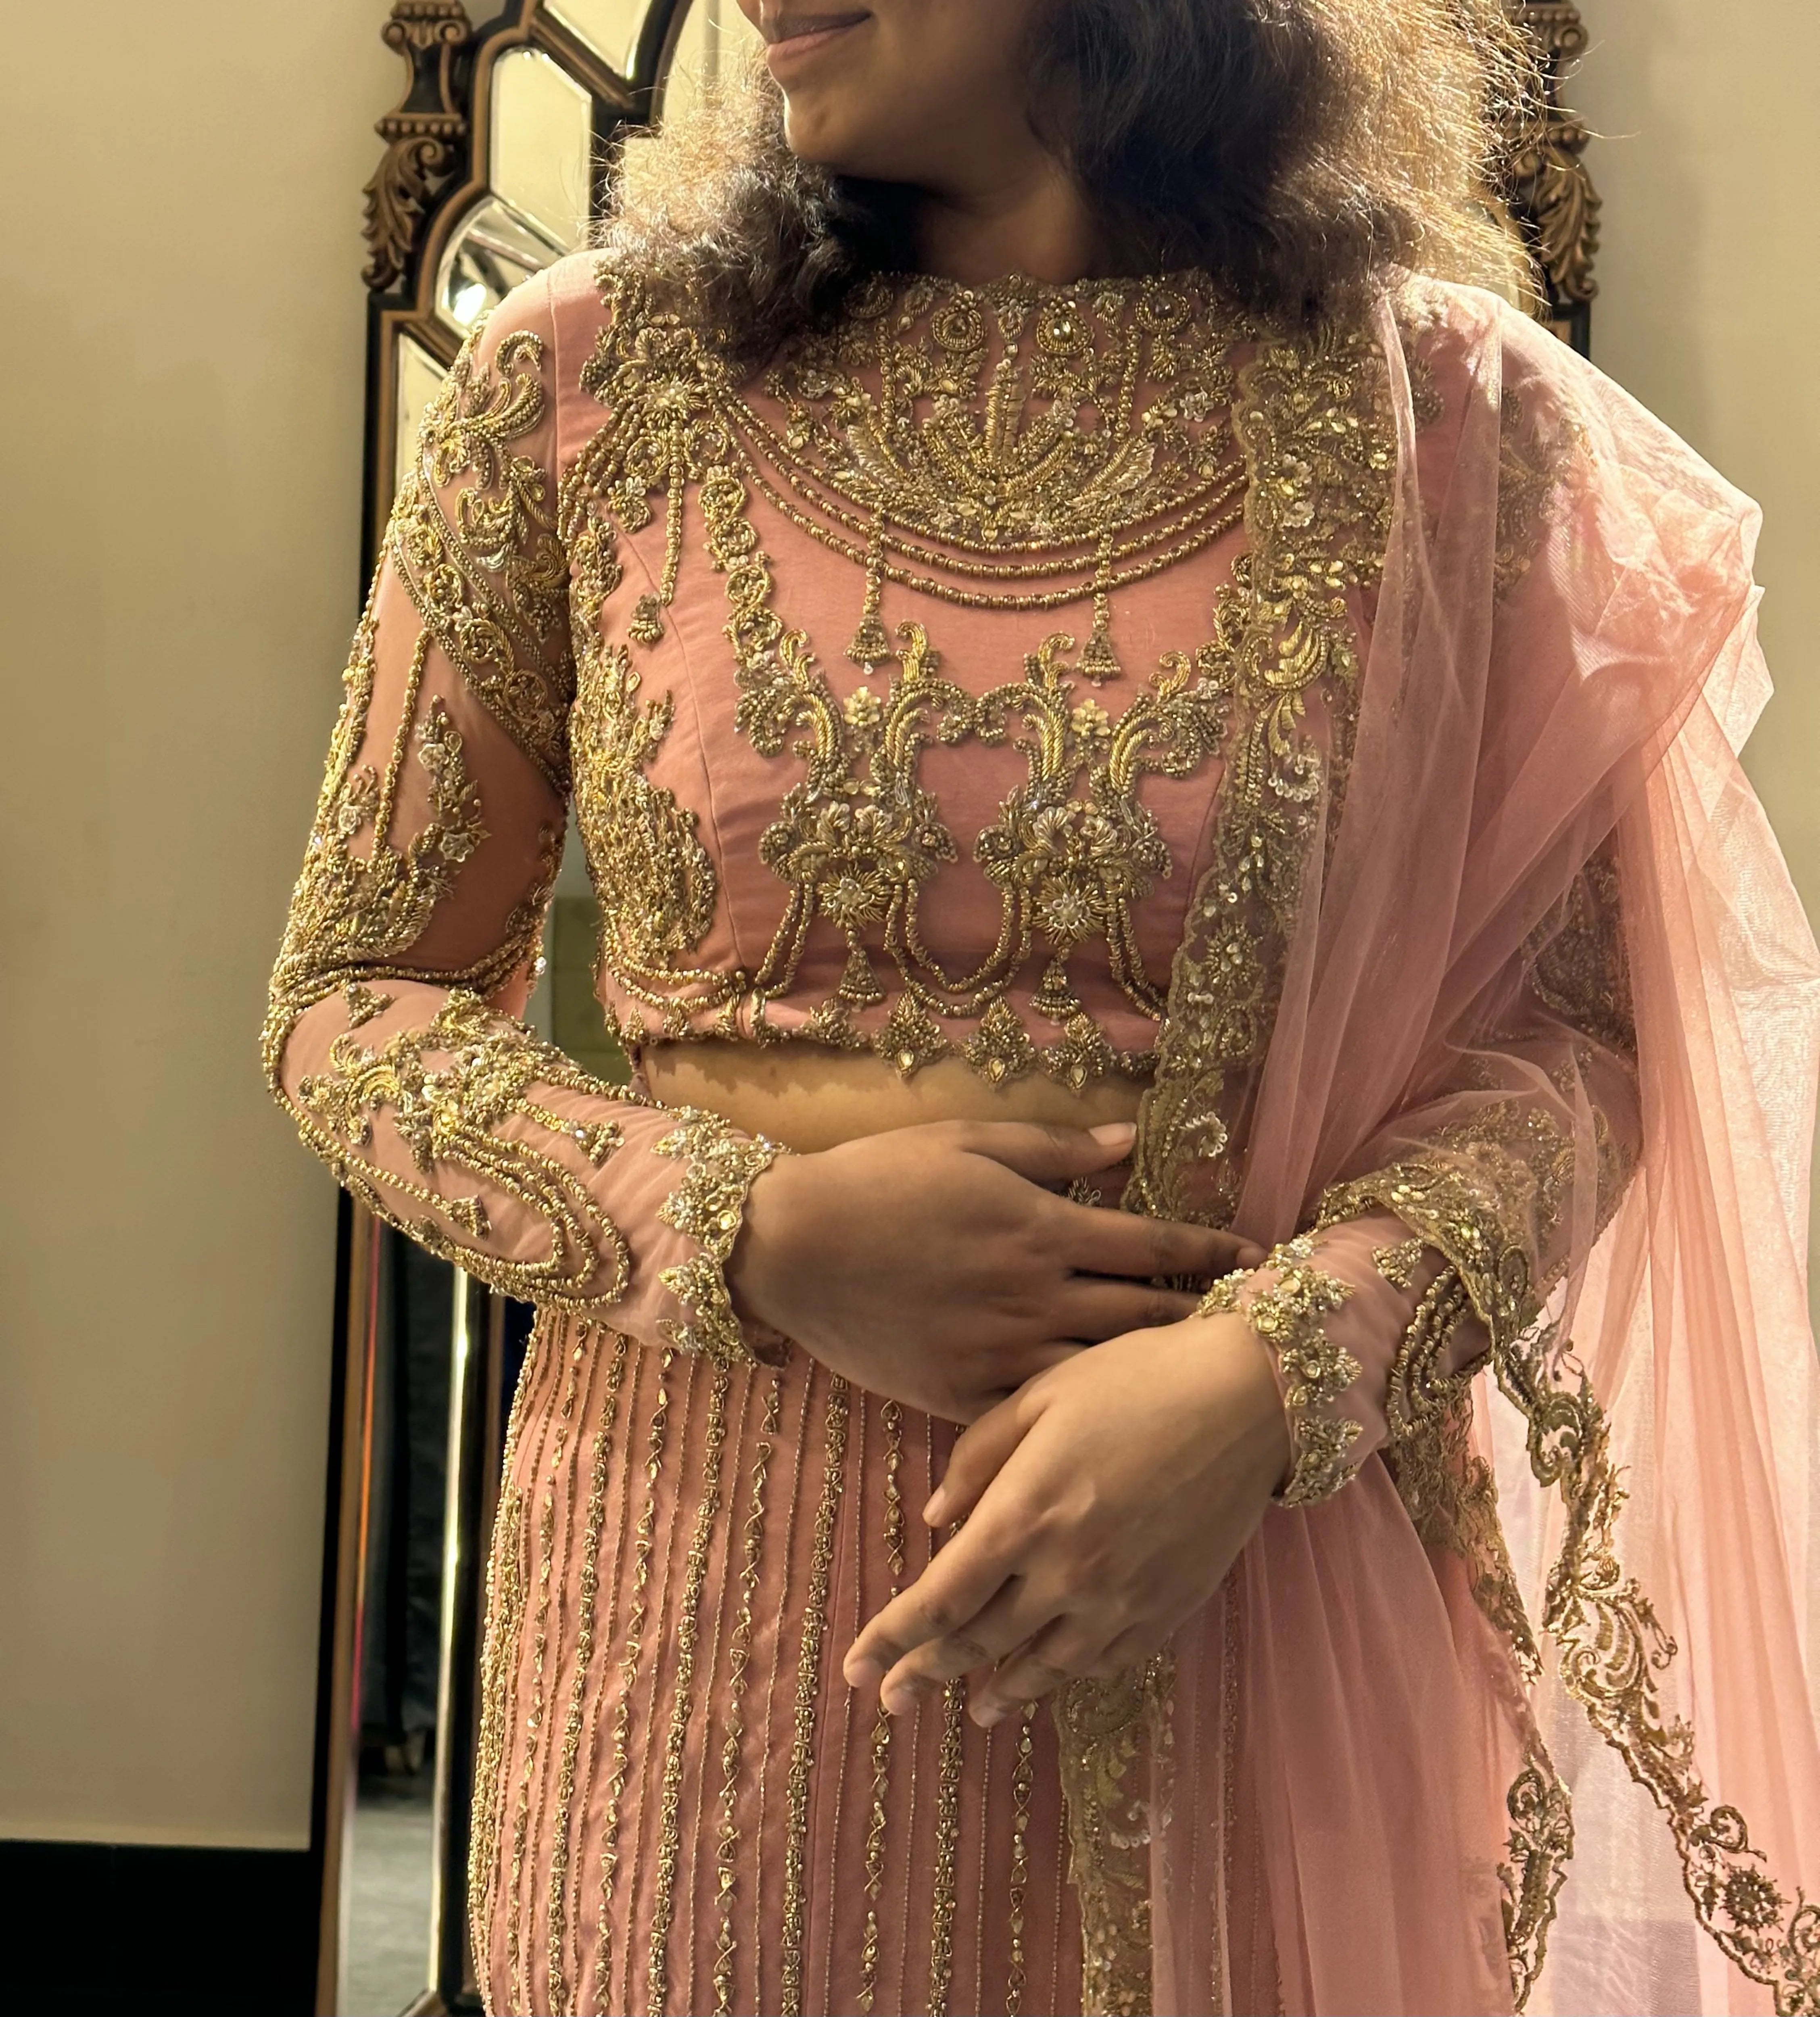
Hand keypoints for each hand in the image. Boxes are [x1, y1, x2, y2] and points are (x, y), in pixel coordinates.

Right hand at [728, 1120, 1262, 1421]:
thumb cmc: (880, 1181)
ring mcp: (1001, 1353)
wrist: (794, 1247)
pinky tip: (1115, 1427)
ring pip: (1103, 1374)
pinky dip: (1081, 1419)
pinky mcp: (963, 1395)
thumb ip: (1055, 1147)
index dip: (1214, 1249)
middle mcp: (1035, 1297)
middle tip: (1256, 1328)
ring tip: (1202, 1382)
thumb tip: (1130, 1142)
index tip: (1260, 1258)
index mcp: (1042, 1229)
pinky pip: (1039, 1415)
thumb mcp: (968, 1142)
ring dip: (1156, 1374)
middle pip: (1145, 1313)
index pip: (1155, 1243)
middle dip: (1205, 1318)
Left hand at [841, 1311, 1288, 1720]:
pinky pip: (1101, 1663)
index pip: (939, 1599)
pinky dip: (1063, 1679)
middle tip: (890, 1698)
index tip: (854, 1668)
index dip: (890, 1639)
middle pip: (979, 1641)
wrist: (1249, 1395)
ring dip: (996, 1691)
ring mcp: (1120, 1598)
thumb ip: (977, 1459)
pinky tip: (1045, 1681)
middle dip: (926, 1674)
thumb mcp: (1040, 1395)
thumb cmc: (1136, 1377)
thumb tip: (935, 1521)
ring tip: (971, 1708)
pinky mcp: (1165, 1608)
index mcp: (1025, 1512)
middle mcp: (1067, 1570)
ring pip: (1041, 1666)